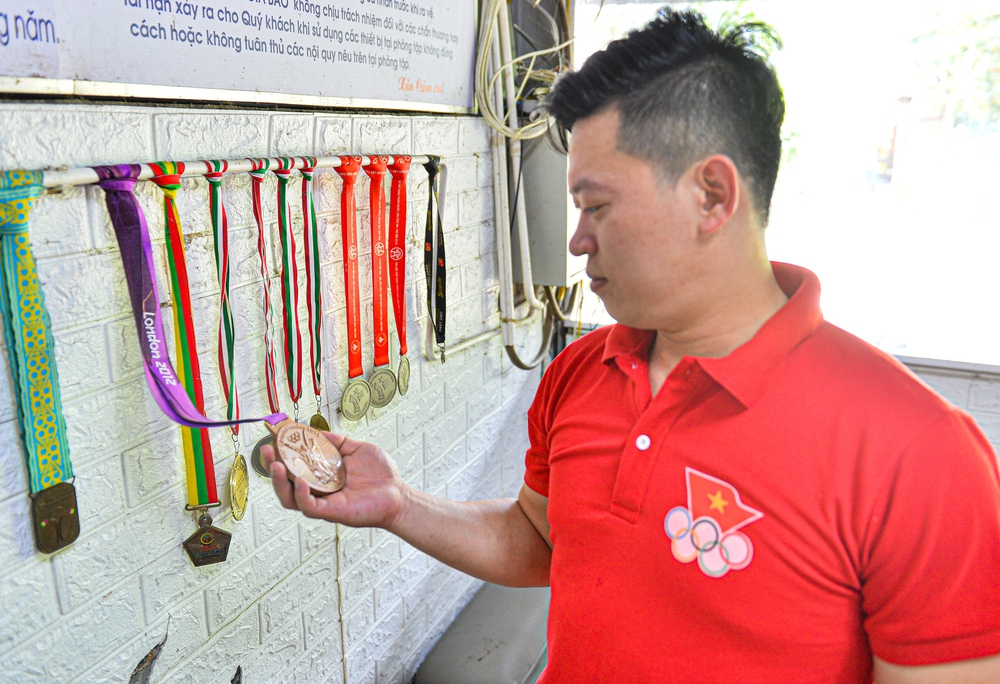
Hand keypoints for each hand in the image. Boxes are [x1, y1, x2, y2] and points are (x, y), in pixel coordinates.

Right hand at [261, 431, 407, 528]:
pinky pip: (310, 507)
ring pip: (290, 498)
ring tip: (275, 465)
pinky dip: (301, 494)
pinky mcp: (332, 512)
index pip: (293, 467)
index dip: (280, 455)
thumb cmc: (380, 474)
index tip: (273, 439)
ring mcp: (323, 502)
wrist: (398, 493)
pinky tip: (299, 480)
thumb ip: (336, 441)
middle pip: (284, 483)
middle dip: (271, 467)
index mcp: (321, 476)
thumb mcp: (356, 449)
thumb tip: (315, 431)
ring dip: (279, 483)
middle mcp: (318, 490)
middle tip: (266, 451)